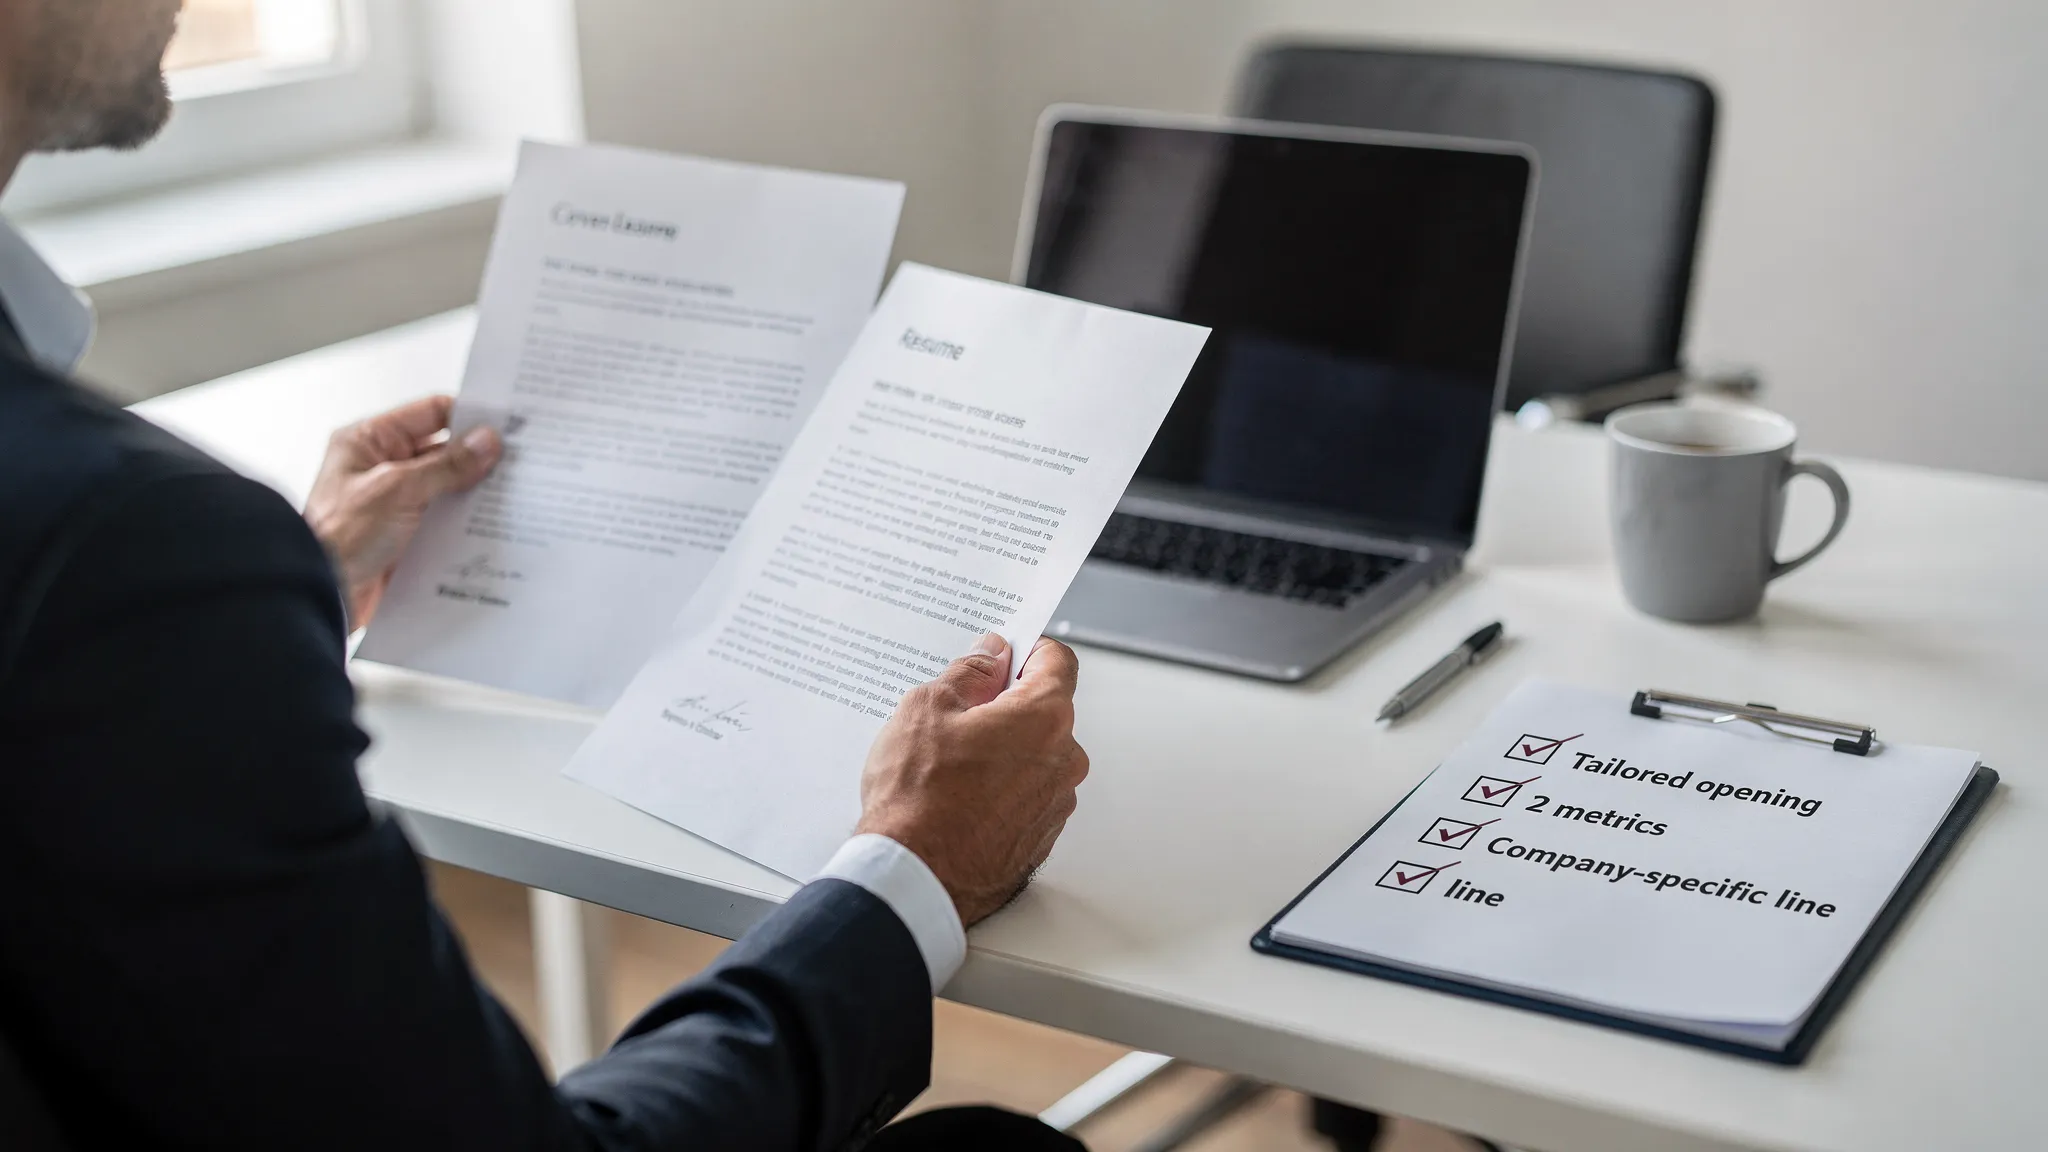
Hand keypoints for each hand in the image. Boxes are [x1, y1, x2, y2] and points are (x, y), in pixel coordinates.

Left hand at [303, 396, 500, 628]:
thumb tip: (485, 442)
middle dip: (479, 457)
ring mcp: (396, 502)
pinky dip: (467, 521)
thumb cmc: (337, 537)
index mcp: (369, 441)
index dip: (469, 415)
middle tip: (519, 462)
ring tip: (512, 494)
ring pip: (449, 487)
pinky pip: (446, 520)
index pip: (430, 413)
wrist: (322, 594)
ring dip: (475, 492)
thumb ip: (446, 465)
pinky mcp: (406, 534)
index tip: (506, 424)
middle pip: (444, 450)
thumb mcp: (396, 490)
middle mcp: (382, 467)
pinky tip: (492, 525)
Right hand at [855, 634, 1088, 926]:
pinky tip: (959, 799)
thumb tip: (990, 655)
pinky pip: (1025, 797)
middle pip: (1044, 712)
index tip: (1001, 654)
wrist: (914, 879)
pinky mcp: (1040, 839)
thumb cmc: (918, 798)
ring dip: (1003, 752)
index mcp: (1044, 718)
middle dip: (1006, 706)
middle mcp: (1063, 761)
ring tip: (949, 766)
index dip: (1026, 650)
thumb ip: (969, 672)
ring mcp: (1055, 805)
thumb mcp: (927, 709)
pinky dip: (1000, 791)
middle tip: (956, 715)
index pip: (1056, 661)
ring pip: (1034, 757)